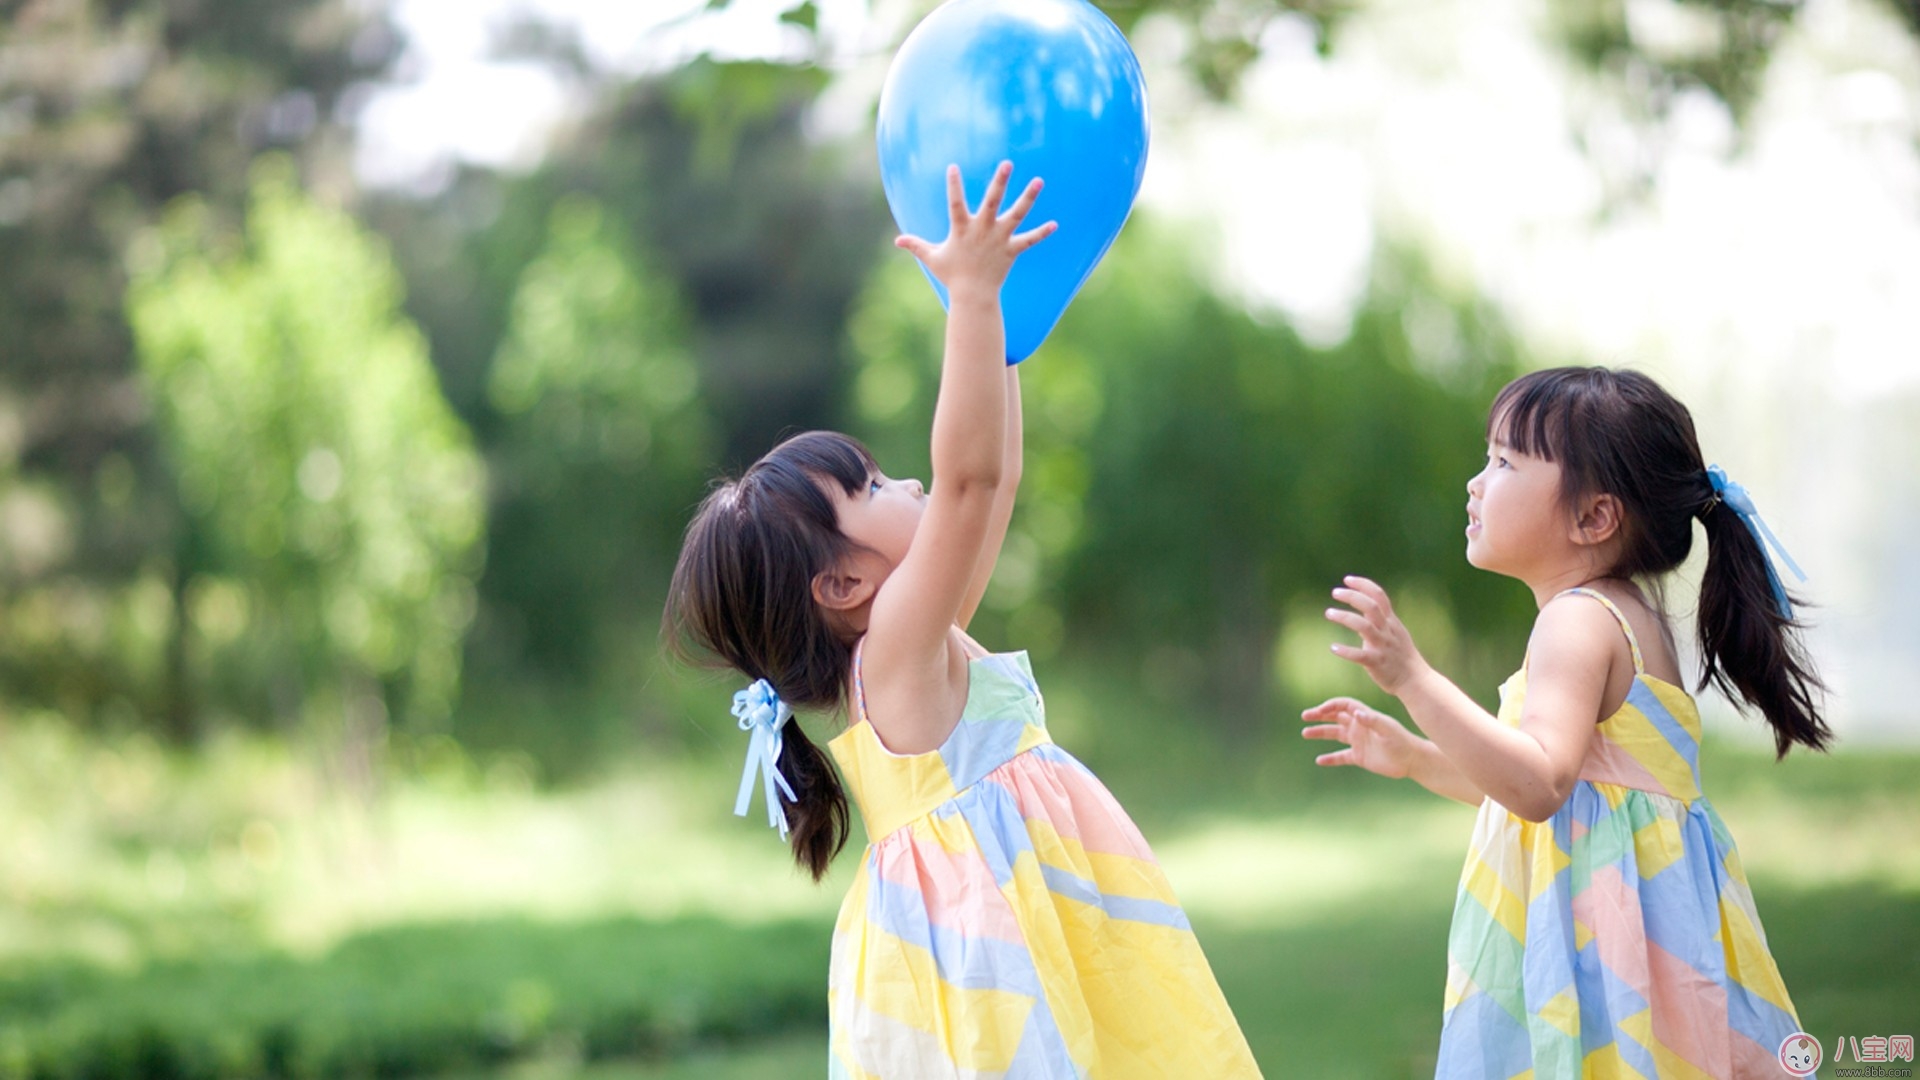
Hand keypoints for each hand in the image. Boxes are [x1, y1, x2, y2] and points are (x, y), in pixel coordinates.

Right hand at [895, 161, 1054, 294]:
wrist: (973, 297)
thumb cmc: (952, 276)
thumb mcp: (932, 258)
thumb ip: (916, 245)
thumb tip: (896, 241)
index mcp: (961, 229)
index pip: (954, 203)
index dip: (953, 186)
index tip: (952, 167)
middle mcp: (982, 231)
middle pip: (991, 202)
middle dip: (999, 182)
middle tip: (1007, 163)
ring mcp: (999, 240)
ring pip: (1016, 215)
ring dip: (1028, 198)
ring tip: (1039, 181)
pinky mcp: (1011, 251)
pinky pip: (1029, 240)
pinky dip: (1042, 233)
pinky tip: (1055, 224)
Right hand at [1300, 697, 1422, 778]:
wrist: (1412, 760)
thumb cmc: (1402, 741)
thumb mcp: (1388, 730)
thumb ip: (1372, 720)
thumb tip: (1356, 713)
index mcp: (1365, 717)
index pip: (1343, 706)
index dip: (1331, 706)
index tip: (1319, 710)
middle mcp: (1359, 727)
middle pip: (1335, 717)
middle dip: (1319, 715)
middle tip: (1305, 716)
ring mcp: (1358, 742)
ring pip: (1334, 735)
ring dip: (1320, 732)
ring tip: (1305, 733)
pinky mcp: (1359, 757)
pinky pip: (1341, 756)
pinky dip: (1330, 758)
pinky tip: (1319, 760)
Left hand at [1325, 575, 1429, 695]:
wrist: (1415, 680)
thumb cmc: (1401, 656)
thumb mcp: (1394, 632)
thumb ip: (1379, 619)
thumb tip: (1362, 607)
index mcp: (1391, 622)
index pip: (1379, 596)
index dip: (1363, 585)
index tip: (1347, 579)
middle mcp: (1387, 631)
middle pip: (1371, 606)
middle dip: (1352, 596)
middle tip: (1335, 592)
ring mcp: (1382, 646)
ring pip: (1364, 627)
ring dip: (1345, 617)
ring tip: (1329, 612)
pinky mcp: (1377, 663)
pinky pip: (1360, 655)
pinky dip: (1346, 651)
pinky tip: (1333, 648)